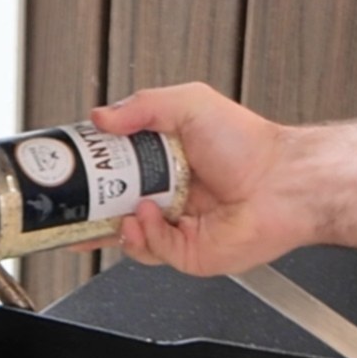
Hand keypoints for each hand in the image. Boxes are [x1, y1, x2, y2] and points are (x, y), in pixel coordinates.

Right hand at [89, 84, 313, 275]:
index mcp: (168, 161)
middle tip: (77, 199)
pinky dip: (146, 236)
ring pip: (131, 236)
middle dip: (94, 208)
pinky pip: (154, 251)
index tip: (74, 170)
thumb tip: (102, 116)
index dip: (95, 173)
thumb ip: (142, 107)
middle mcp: (172, 195)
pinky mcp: (190, 254)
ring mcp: (180, 227)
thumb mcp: (190, 104)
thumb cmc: (251, 146)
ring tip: (125, 208)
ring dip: (119, 225)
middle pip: (118, 208)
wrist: (282, 183)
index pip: (119, 171)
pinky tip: (149, 217)